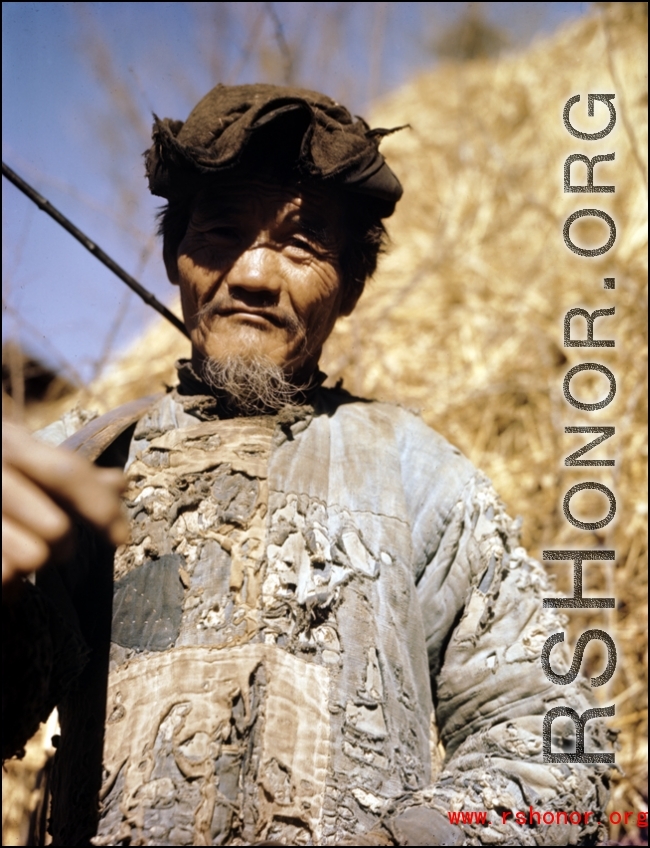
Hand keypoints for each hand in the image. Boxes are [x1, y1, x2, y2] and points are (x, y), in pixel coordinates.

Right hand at [2, 421, 128, 589]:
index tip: (122, 539)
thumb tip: (120, 483)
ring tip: (19, 556)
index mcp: (7, 443)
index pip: (67, 473)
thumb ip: (64, 474)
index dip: (102, 507)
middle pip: (55, 528)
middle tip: (53, 543)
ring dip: (31, 566)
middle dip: (62, 544)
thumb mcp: (18, 460)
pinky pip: (5, 577)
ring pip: (32, 558)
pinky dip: (7, 585)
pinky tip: (4, 578)